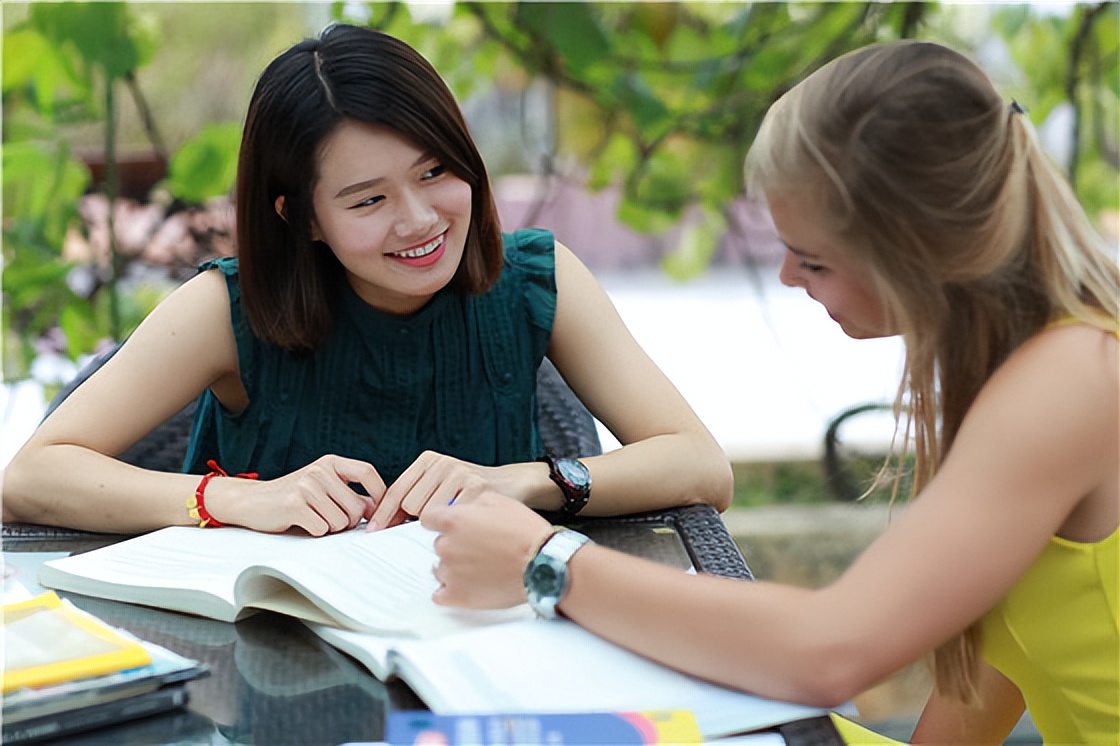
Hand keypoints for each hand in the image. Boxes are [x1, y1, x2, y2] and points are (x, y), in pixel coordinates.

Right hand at [208, 455, 381, 535]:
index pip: (367, 472)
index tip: (378, 511)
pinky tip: (301, 523)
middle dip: (348, 521)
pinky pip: (322, 529)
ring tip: (313, 518)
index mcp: (331, 463)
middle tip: (329, 518)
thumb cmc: (292, 497)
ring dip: (330, 528)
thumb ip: (348, 493)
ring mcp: (307, 486)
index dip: (379, 494)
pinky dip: (314, 532)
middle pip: (358, 507)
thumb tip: (378, 508)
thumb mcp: (323, 486)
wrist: (251, 501)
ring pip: (341, 522)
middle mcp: (320, 470)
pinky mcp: (294, 505)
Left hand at [367, 451, 498, 529]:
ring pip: (429, 514)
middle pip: (410, 505)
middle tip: (434, 528)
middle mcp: (442, 463)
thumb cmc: (472, 491)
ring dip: (438, 526)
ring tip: (455, 524)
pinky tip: (466, 525)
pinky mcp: (476, 487)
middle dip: (414, 522)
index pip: (397, 490)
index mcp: (429, 460)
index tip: (374, 531)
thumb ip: (413, 498)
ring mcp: (460, 473)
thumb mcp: (440, 485)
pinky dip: (455, 527)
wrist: (513, 484)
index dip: (383, 513)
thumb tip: (383, 523)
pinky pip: (452, 518)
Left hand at [421, 490, 553, 607]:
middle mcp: (446, 546)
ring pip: (441, 569)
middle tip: (479, 548)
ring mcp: (450, 573)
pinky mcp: (457, 596)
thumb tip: (464, 508)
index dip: (441, 521)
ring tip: (481, 568)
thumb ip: (473, 503)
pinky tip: (468, 586)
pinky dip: (451, 591)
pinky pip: (440, 595)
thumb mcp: (500, 501)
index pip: (428, 518)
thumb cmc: (525, 532)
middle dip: (455, 545)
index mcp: (454, 520)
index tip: (449, 526)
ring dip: (455, 568)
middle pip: (439, 545)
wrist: (541, 563)